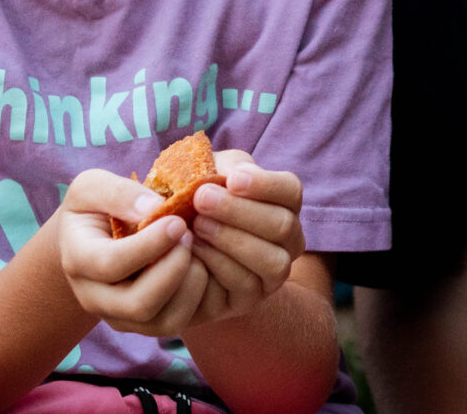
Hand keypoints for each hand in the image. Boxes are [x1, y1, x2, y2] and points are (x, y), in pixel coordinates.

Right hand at [58, 157, 304, 338]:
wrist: (90, 240)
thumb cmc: (94, 207)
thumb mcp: (92, 187)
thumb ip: (118, 193)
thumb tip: (153, 208)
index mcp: (78, 261)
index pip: (111, 265)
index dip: (148, 245)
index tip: (178, 221)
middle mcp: (96, 298)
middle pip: (139, 305)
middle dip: (173, 270)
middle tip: (190, 236)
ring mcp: (121, 317)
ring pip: (163, 323)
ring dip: (190, 287)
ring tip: (197, 251)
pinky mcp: (144, 324)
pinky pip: (177, 324)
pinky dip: (198, 297)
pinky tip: (202, 266)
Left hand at [179, 151, 306, 323]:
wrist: (175, 244)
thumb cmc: (197, 201)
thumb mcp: (208, 175)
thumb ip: (221, 168)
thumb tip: (232, 174)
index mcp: (284, 204)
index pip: (291, 191)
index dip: (266, 185)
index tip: (232, 179)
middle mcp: (289, 240)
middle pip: (282, 225)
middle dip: (240, 211)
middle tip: (201, 198)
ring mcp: (275, 273)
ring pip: (272, 260)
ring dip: (232, 240)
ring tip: (197, 225)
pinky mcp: (251, 298)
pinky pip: (245, 284)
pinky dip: (219, 265)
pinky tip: (193, 249)